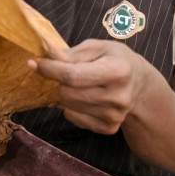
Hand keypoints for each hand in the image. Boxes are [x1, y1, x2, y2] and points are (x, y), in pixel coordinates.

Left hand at [30, 40, 157, 134]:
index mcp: (118, 71)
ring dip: (65, 93)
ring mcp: (114, 116)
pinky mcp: (108, 129)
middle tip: (65, 72)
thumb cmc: (116, 60)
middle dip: (59, 81)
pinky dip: (71, 107)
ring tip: (79, 84)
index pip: (74, 75)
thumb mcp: (100, 47)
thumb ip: (74, 52)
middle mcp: (118, 97)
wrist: (140, 87)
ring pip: (68, 106)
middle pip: (68, 93)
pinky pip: (73, 118)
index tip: (34, 63)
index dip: (50, 69)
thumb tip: (49, 54)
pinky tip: (85, 97)